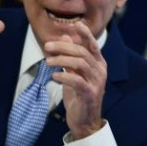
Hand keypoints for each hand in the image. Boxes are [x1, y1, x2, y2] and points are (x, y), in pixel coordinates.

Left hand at [45, 22, 106, 139]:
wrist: (84, 121)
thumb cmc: (79, 95)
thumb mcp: (74, 73)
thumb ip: (71, 56)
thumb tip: (66, 37)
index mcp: (98, 64)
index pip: (93, 45)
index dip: (85, 34)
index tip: (76, 24)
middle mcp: (100, 71)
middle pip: (82, 52)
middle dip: (63, 47)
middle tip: (47, 46)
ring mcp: (96, 83)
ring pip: (80, 64)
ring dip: (61, 60)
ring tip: (47, 62)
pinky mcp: (90, 94)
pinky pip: (77, 81)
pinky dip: (64, 76)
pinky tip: (54, 76)